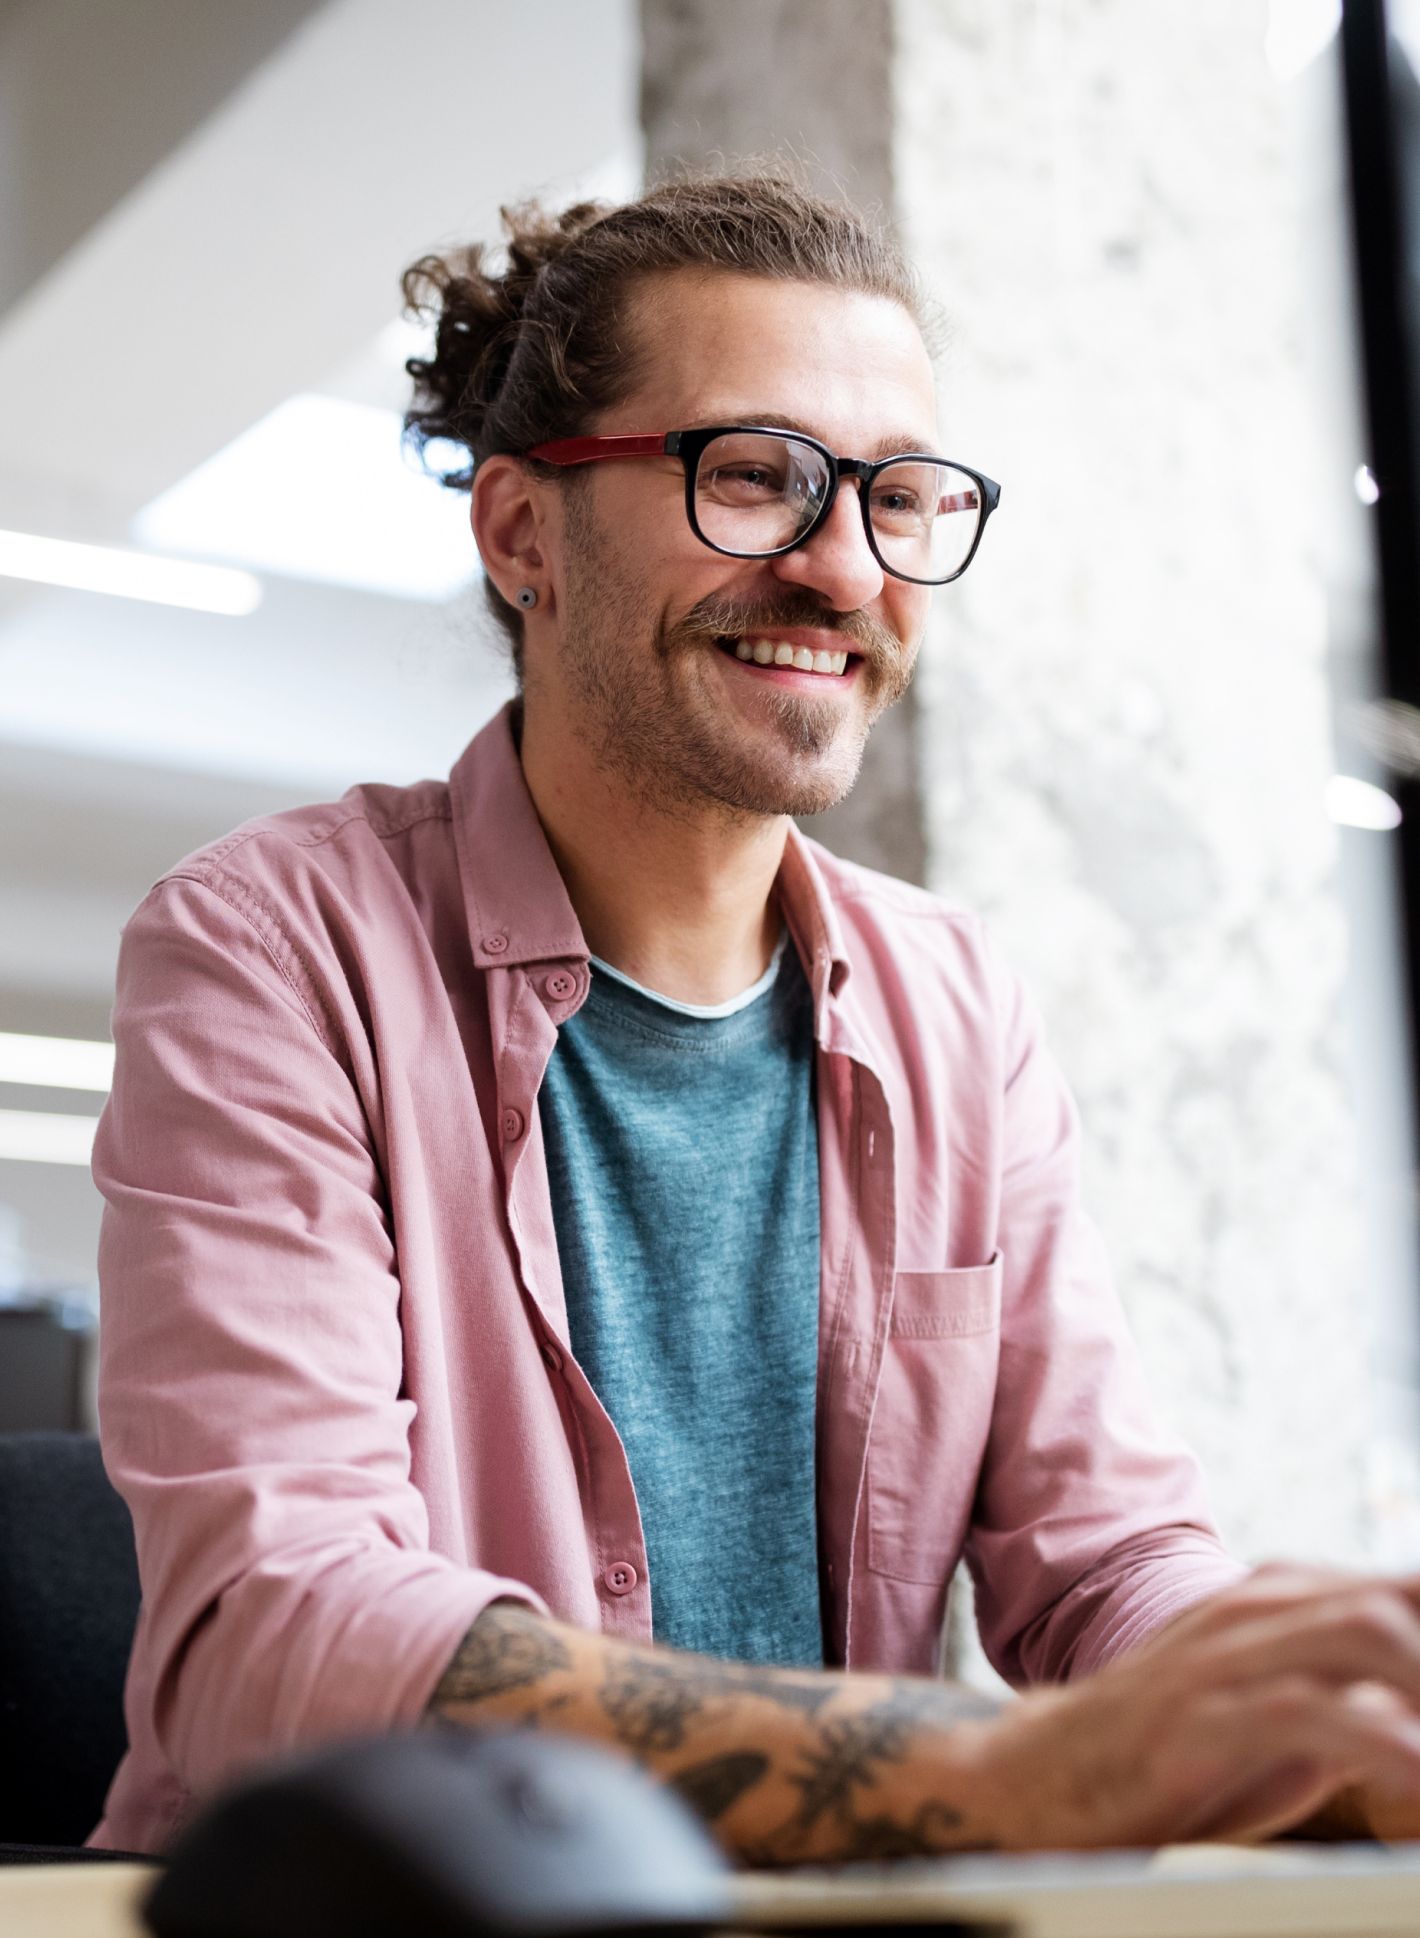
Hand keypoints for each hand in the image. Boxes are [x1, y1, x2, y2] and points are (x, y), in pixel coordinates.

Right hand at [963, 1563, 1419, 1847]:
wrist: (1045, 1772)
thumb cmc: (1175, 1753)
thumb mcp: (1286, 1722)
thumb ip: (1363, 1704)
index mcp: (1285, 1599)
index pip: (1407, 1585)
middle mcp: (1257, 1608)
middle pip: (1398, 1599)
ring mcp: (1224, 1654)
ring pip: (1364, 1632)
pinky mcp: (1197, 1715)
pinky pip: (1306, 1713)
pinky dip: (1384, 1746)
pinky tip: (1419, 1782)